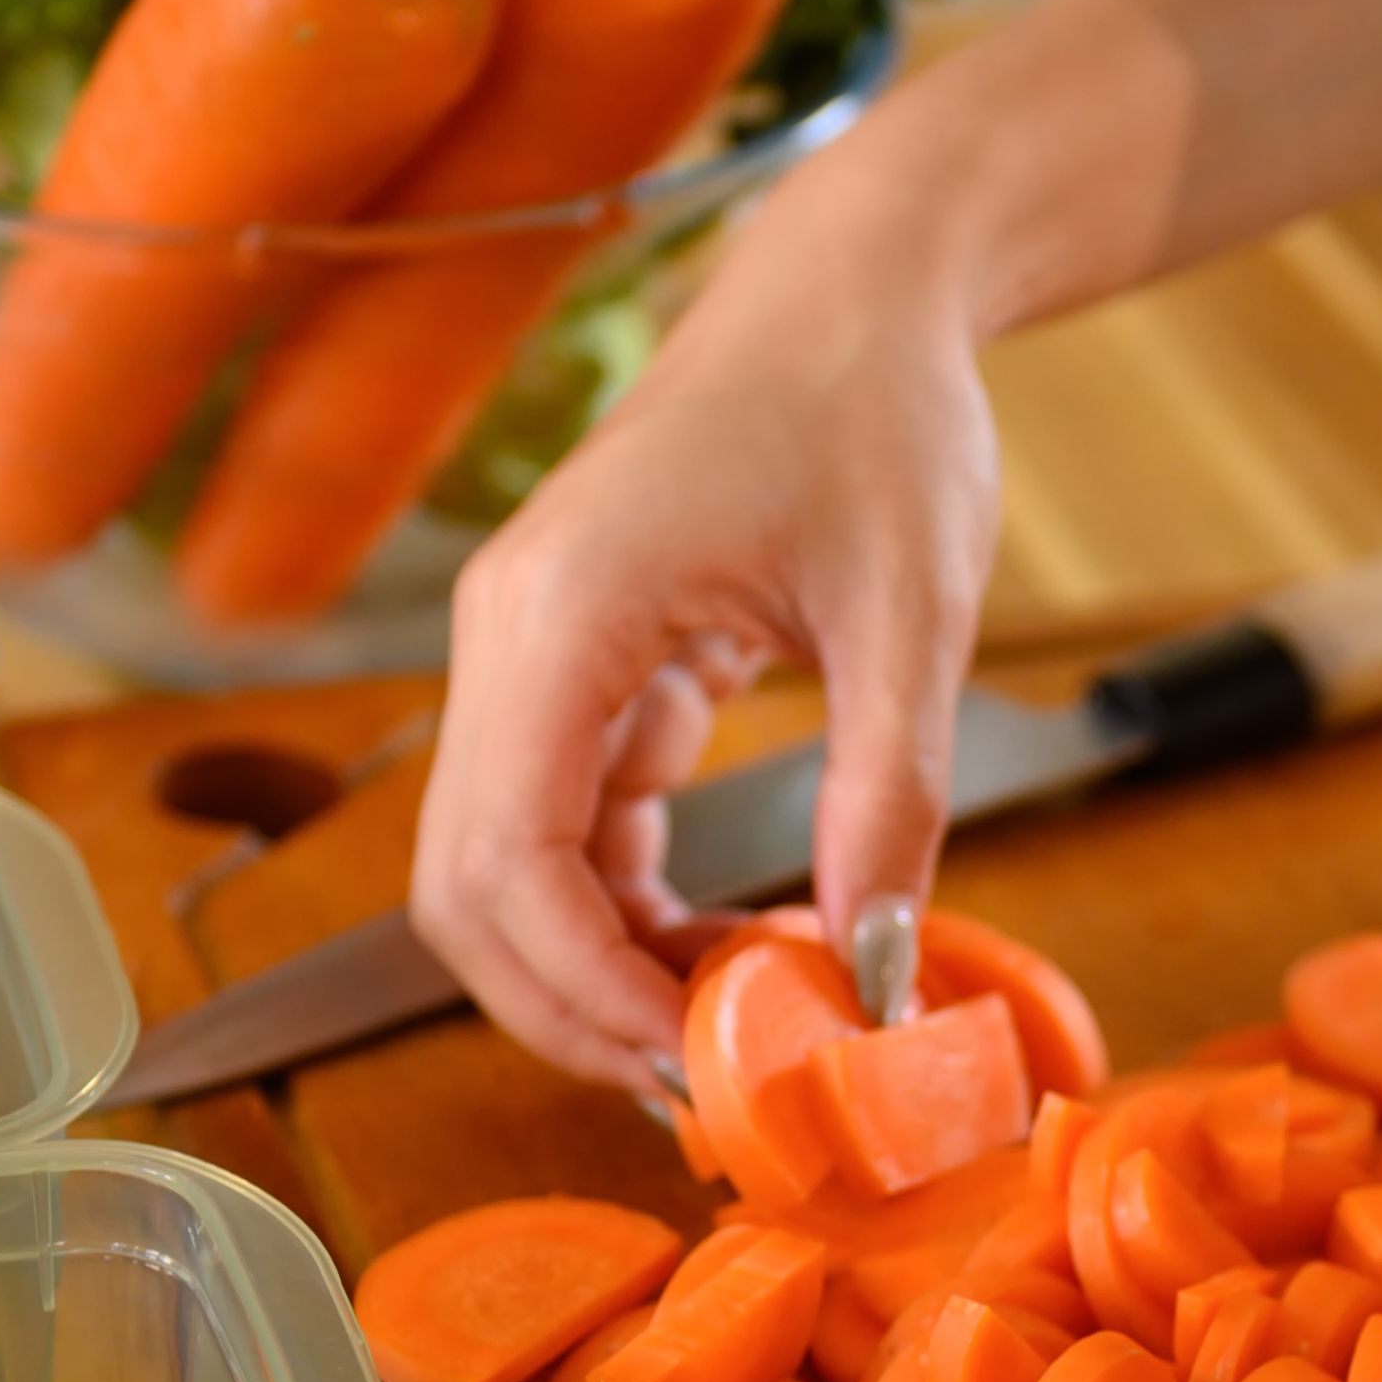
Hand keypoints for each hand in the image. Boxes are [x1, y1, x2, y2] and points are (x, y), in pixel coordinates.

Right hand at [408, 153, 1007, 1091]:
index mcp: (561, 613)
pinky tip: (731, 951)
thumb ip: (890, 799)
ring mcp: (530, 654)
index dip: (586, 993)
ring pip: (502, 873)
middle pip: (467, 891)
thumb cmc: (880, 410)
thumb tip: (874, 979)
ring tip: (734, 1036)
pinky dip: (628, 911)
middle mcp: (508, 636)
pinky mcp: (576, 667)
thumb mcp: (915, 612)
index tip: (703, 1070)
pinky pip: (563, 828)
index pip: (505, 860)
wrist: (857, 290)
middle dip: (570, 1008)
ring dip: (597, 971)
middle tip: (710, 1092)